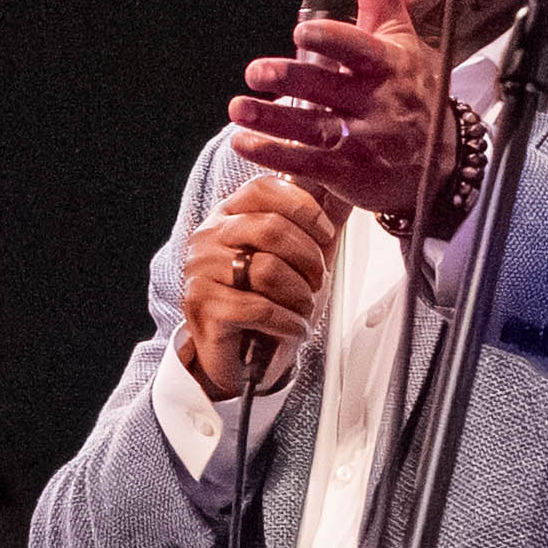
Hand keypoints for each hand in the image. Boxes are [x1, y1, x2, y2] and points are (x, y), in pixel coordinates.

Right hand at [175, 169, 344, 399]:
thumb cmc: (267, 303)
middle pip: (271, 228)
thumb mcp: (299, 258)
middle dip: (310, 260)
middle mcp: (208, 238)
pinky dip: (289, 323)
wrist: (238, 360)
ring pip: (268, 270)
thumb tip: (347, 187)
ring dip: (301, 297)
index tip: (325, 236)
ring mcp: (201, 272)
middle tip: (318, 282)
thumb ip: (319, 222)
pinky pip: (260, 309)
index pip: (264, 189)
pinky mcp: (203, 307)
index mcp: (228, 216)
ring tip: (303, 310)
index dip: (304, 208)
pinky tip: (293, 330)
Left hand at [229, 0, 461, 227]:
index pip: (359, 49)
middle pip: (328, 88)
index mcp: (388, 63)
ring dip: (271, 119)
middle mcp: (377, 101)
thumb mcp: (399, 32)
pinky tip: (244, 142)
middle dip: (292, 79)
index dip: (332, 42)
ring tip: (237, 107)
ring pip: (312, 127)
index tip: (301, 35)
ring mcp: (364, 140)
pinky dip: (274, 154)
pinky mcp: (349, 172)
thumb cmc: (411, 85)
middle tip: (255, 71)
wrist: (441, 162)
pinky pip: (308, 162)